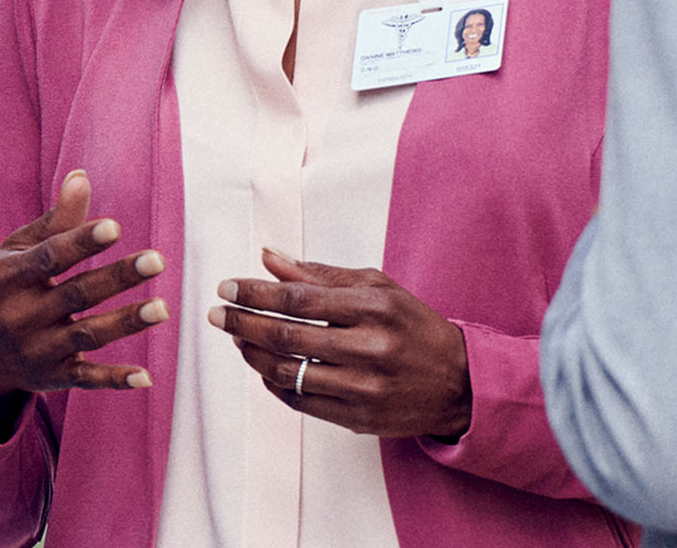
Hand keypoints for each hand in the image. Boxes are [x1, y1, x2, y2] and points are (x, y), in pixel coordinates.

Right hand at [0, 170, 170, 436]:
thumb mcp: (13, 252)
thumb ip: (54, 222)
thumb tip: (82, 176)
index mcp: (10, 276)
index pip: (50, 257)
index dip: (82, 242)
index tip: (114, 227)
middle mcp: (22, 315)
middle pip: (77, 294)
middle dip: (117, 278)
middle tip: (156, 260)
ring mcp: (38, 349)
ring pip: (87, 335)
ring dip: (125, 323)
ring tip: (162, 308)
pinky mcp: (53, 377)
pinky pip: (86, 379)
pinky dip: (114, 380)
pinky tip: (145, 377)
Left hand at [208, 249, 470, 439]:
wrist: (458, 382)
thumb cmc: (412, 326)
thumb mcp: (378, 287)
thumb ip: (320, 275)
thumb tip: (268, 257)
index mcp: (374, 308)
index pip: (298, 299)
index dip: (255, 293)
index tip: (227, 286)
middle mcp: (369, 349)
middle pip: (286, 337)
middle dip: (242, 322)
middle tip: (218, 313)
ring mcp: (363, 389)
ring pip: (287, 373)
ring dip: (252, 354)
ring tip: (238, 337)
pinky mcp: (357, 419)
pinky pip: (299, 401)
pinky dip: (274, 383)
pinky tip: (264, 366)